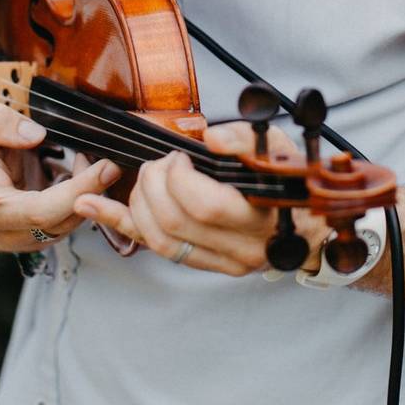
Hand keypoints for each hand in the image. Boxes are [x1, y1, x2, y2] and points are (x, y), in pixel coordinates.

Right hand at [0, 103, 120, 252]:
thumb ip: (0, 123)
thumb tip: (35, 137)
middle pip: (46, 219)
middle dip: (83, 191)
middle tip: (109, 166)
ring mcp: (18, 239)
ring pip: (64, 224)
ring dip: (86, 193)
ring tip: (90, 160)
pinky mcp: (36, 239)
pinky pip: (67, 223)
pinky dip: (81, 199)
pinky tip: (80, 174)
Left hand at [73, 122, 329, 275]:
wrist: (313, 231)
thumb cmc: (295, 186)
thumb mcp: (280, 153)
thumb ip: (244, 141)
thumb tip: (210, 139)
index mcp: (260, 220)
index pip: (203, 205)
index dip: (179, 177)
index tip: (180, 157)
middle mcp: (240, 249)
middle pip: (173, 222)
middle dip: (154, 185)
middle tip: (161, 164)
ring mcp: (220, 263)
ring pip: (158, 241)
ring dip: (137, 204)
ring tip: (142, 179)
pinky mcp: (204, 265)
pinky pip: (155, 248)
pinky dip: (120, 224)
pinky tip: (91, 206)